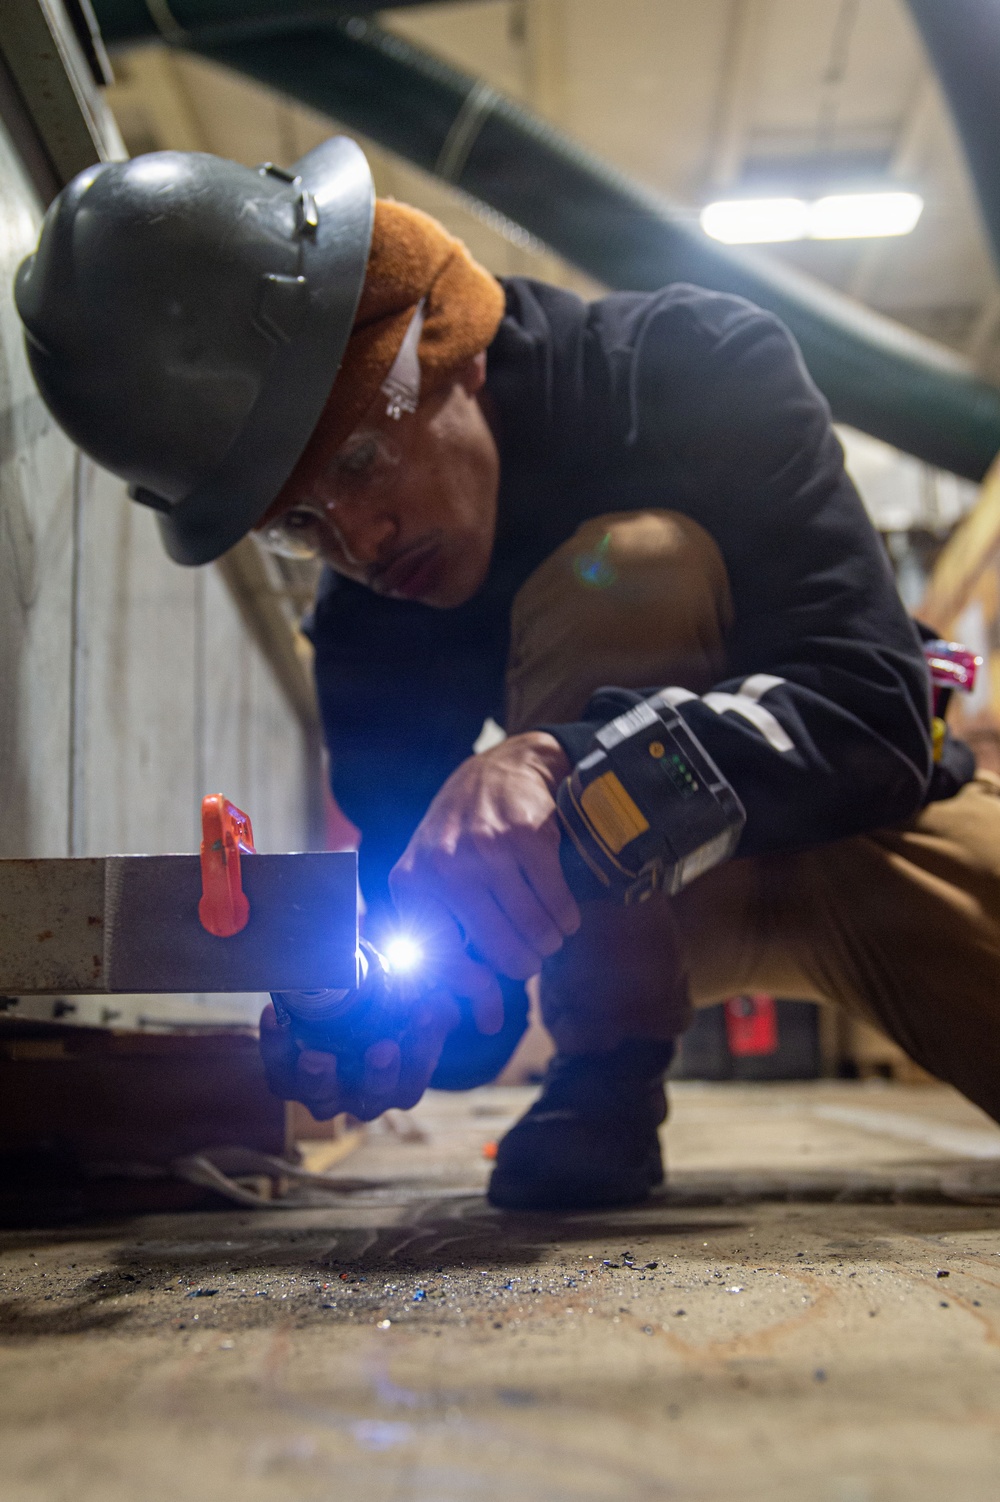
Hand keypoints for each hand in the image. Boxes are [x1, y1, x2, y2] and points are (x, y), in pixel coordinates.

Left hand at [259, 991, 459, 1121]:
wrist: (350, 1000)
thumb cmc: (397, 1003)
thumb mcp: (430, 996)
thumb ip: (451, 995)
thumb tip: (455, 1002)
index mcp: (403, 1081)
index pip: (417, 1076)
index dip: (425, 1046)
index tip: (428, 1010)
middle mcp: (364, 1094)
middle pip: (372, 1098)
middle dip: (379, 1076)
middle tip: (383, 1049)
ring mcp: (326, 1090)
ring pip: (320, 1097)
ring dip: (318, 1079)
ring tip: (316, 1057)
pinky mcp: (290, 1077)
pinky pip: (279, 1072)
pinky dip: (275, 1047)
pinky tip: (276, 1016)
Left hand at [389, 732, 579, 1021]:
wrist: (495, 772)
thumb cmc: (462, 841)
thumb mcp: (438, 887)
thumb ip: (456, 950)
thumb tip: (486, 1022)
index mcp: (412, 883)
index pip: (442, 959)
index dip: (475, 989)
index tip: (493, 1004)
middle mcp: (444, 867)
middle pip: (501, 950)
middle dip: (524, 963)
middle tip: (531, 957)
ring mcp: (486, 849)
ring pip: (534, 930)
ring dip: (549, 942)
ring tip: (549, 936)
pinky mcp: (527, 836)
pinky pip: (557, 901)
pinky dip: (566, 917)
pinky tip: (564, 915)